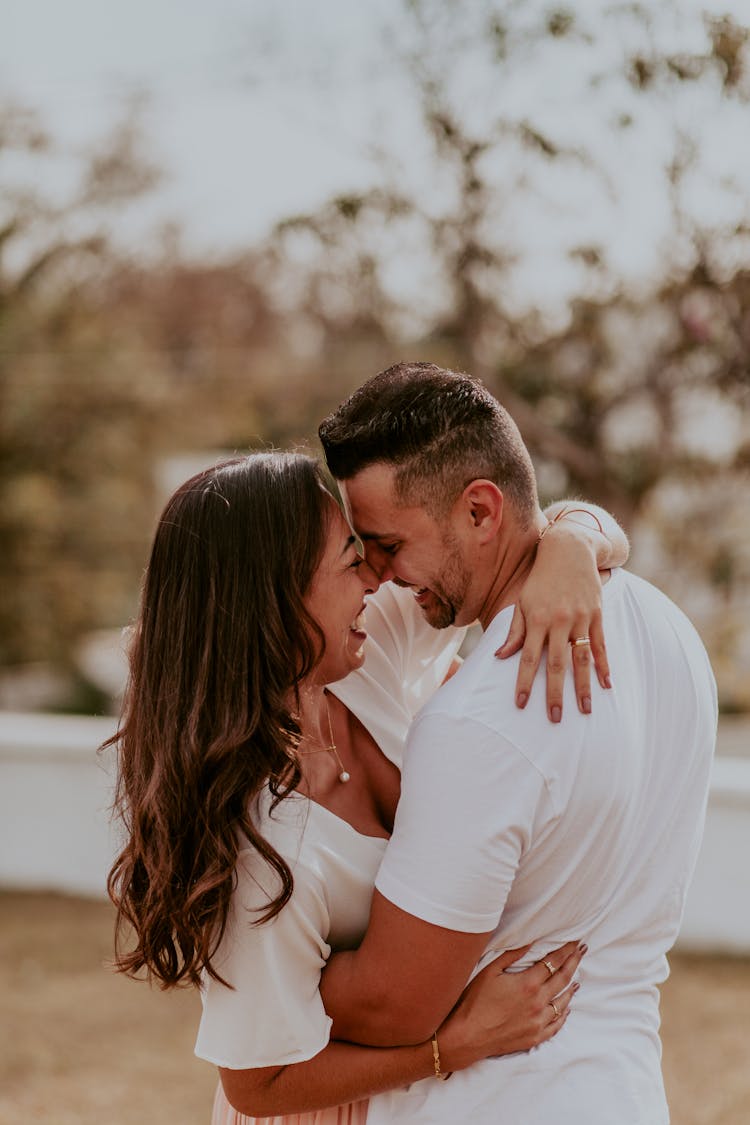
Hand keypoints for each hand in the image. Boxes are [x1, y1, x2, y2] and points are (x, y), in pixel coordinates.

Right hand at [437, 940, 585, 1072]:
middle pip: (563, 979)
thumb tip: (531, 942)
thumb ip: (512, 955)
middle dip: (573, 963)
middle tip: (581, 952)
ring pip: (563, 1003)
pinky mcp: (535, 1037)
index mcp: (528, 984)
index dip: (565, 950)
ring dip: (571, 988)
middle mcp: (538, 1002)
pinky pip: (557, 1024)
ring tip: (577, 979)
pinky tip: (566, 1008)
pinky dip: (564, 1014)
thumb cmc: (475, 1000)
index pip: (553, 962)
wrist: (468, 1035)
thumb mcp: (490, 971)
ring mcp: (538, 1022)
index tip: (574, 942)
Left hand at [496, 520, 611, 720]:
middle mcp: (559, 621)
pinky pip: (601, 645)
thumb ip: (514, 631)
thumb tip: (500, 657)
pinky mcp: (596, 615)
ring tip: (585, 710)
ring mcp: (580, 618)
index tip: (521, 704)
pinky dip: (604, 666)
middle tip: (554, 718)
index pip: (528, 658)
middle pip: (557, 664)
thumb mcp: (522, 602)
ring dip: (583, 687)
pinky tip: (606, 685)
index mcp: (537, 619)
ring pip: (582, 659)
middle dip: (555, 693)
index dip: (524, 682)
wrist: (569, 549)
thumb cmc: (540, 579)